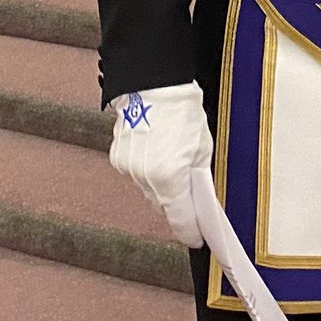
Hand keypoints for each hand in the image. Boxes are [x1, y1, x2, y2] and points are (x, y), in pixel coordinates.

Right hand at [106, 81, 211, 246]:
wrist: (153, 83)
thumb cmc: (181, 109)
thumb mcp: (202, 147)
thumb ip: (198, 178)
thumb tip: (198, 199)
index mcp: (170, 176)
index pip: (181, 219)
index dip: (191, 232)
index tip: (198, 238)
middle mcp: (145, 177)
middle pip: (163, 206)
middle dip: (178, 205)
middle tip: (191, 195)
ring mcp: (129, 169)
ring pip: (149, 191)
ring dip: (161, 186)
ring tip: (172, 160)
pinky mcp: (118, 158)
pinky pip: (137, 175)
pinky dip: (147, 171)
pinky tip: (155, 152)